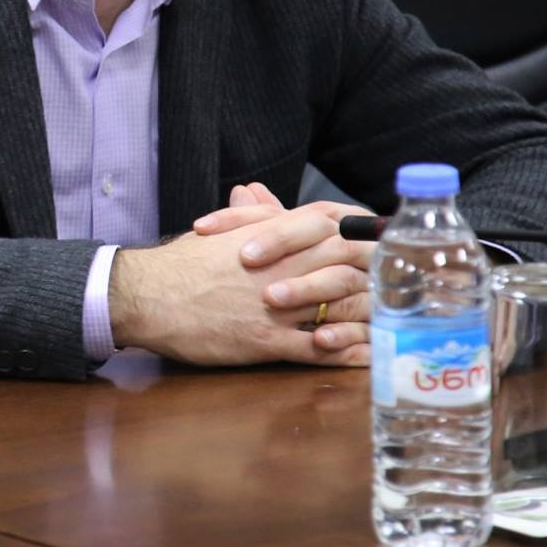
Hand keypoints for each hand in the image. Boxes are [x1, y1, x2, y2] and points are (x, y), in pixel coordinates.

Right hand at [109, 208, 369, 366]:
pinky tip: (366, 355)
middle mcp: (281, 266)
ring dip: (370, 312)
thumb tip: (254, 191)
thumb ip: (246, 214)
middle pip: (347, 261)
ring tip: (394, 318)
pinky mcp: (266, 340)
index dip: (362, 227)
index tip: (382, 234)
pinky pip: (318, 349)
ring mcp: (276, 305)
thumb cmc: (179, 265)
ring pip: (340, 304)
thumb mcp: (216, 232)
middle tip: (401, 275)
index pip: (330, 222)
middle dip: (377, 267)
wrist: (145, 298)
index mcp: (269, 235)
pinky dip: (347, 352)